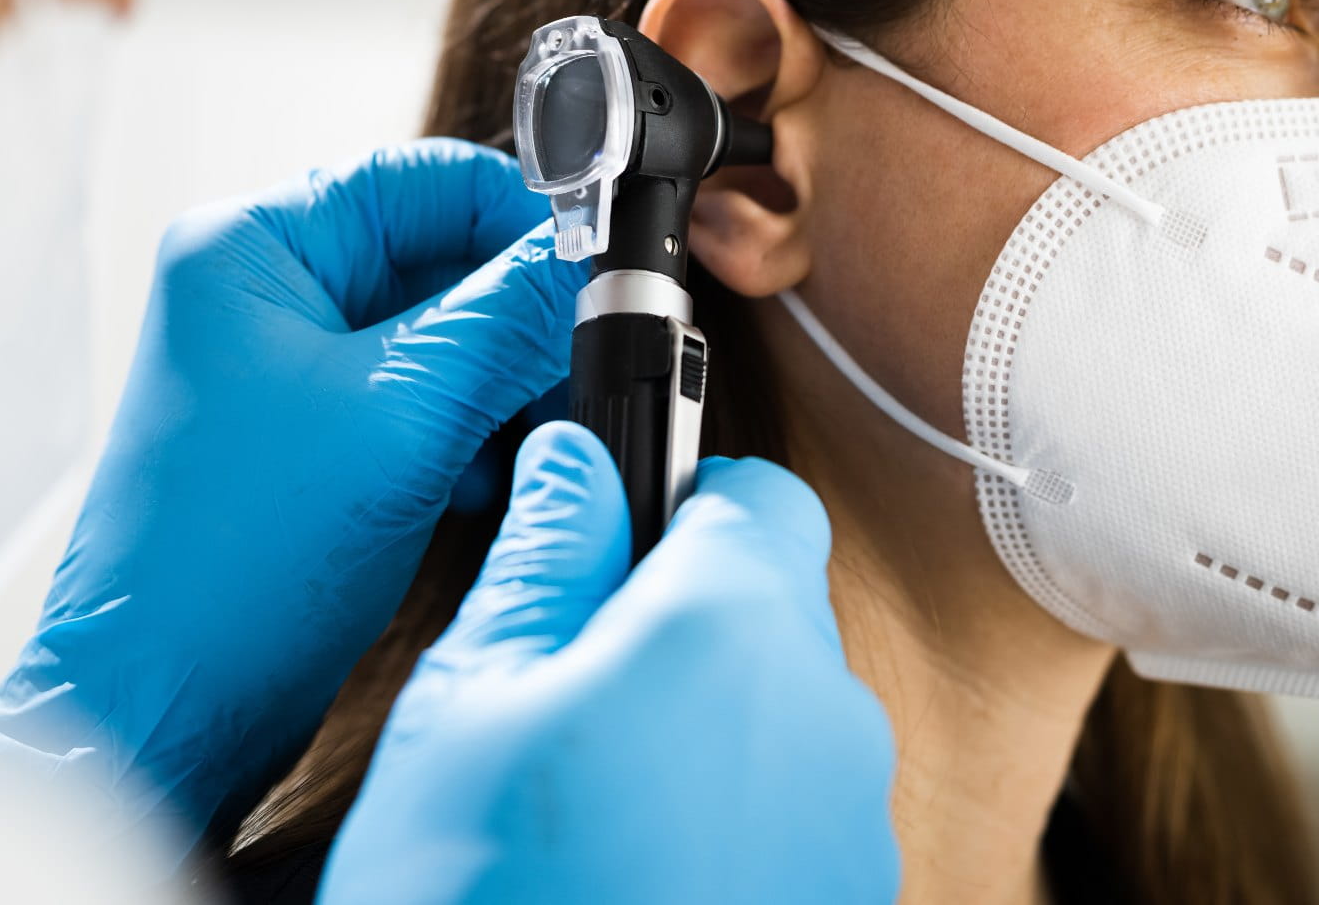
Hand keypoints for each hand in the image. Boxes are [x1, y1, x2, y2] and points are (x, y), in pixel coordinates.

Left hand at [0, 139, 582, 870]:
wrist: (164, 707)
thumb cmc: (228, 566)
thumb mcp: (403, 420)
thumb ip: (506, 322)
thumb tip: (590, 258)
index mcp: (250, 249)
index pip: (423, 179)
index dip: (522, 217)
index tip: (598, 268)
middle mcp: (260, 293)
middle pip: (438, 256)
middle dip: (516, 318)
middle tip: (577, 367)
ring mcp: (284, 369)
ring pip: (441, 334)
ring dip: (501, 383)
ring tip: (531, 439)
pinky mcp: (313, 438)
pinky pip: (420, 400)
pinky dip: (469, 432)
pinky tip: (485, 483)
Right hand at [324, 422, 900, 904]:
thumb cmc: (488, 902)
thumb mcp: (467, 704)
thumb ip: (544, 555)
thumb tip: (581, 458)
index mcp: (738, 628)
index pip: (752, 492)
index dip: (672, 497)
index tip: (603, 537)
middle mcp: (829, 718)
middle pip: (768, 610)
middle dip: (672, 626)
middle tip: (552, 693)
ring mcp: (851, 830)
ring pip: (777, 722)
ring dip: (697, 732)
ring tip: (578, 811)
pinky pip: (791, 822)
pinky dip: (724, 825)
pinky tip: (627, 878)